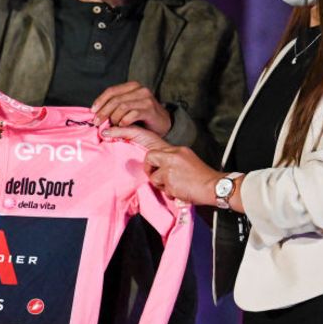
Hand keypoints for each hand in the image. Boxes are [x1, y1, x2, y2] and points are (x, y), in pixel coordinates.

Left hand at [91, 81, 171, 135]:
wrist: (163, 123)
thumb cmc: (143, 117)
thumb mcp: (128, 107)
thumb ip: (115, 106)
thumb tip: (95, 112)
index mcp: (132, 86)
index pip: (111, 91)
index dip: (100, 101)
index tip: (92, 111)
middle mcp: (139, 89)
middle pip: (115, 99)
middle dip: (103, 112)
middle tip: (97, 122)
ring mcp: (146, 98)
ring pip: (122, 106)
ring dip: (114, 118)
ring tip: (112, 126)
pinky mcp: (150, 109)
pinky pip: (132, 114)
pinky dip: (124, 121)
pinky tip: (121, 126)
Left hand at [103, 126, 218, 204]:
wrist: (215, 186)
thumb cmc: (200, 177)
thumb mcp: (184, 161)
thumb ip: (168, 160)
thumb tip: (154, 167)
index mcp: (174, 148)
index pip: (146, 136)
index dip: (125, 132)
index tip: (107, 132)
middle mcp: (171, 153)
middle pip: (149, 158)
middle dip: (152, 170)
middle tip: (165, 178)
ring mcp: (170, 166)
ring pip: (153, 175)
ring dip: (162, 184)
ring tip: (177, 185)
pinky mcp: (170, 178)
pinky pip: (160, 187)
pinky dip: (169, 191)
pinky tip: (180, 190)